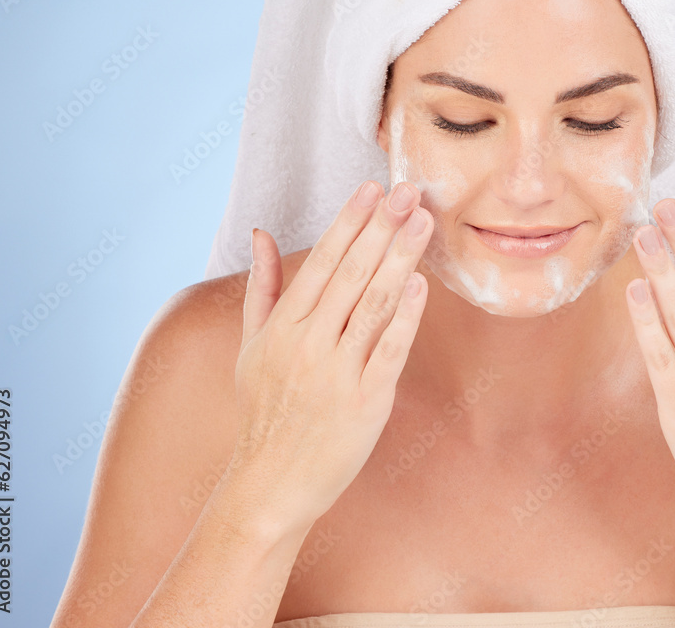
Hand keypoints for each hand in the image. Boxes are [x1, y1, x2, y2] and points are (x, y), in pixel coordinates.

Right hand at [228, 179, 433, 534]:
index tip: (372, 189)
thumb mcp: (252, 346)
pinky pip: (390, 351)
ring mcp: (337, 373)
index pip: (322, 262)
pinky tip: (420, 284)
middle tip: (408, 190)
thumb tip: (260, 233)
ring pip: (374, 304)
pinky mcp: (365, 402)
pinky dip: (406, 316)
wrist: (269, 485)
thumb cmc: (264, 410)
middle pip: (353, 274)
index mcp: (283, 326)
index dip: (349, 222)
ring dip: (401, 259)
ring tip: (423, 222)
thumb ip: (262, 287)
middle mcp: (308, 344)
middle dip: (382, 227)